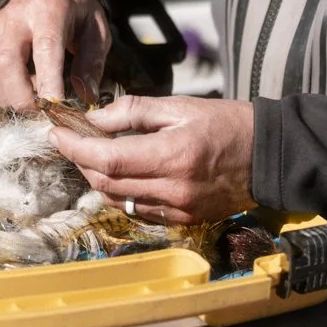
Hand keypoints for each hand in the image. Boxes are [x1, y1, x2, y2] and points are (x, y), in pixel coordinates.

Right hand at [0, 0, 109, 110]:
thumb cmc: (76, 13)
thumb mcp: (96, 30)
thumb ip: (91, 62)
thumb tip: (85, 96)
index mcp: (49, 9)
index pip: (45, 46)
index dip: (48, 80)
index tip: (55, 105)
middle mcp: (15, 16)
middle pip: (6, 62)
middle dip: (22, 96)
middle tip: (41, 111)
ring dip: (6, 96)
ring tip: (28, 100)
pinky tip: (9, 90)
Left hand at [51, 95, 257, 223]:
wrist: (268, 156)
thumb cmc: (227, 123)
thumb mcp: (180, 106)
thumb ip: (133, 111)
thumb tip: (94, 119)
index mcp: (173, 156)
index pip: (107, 158)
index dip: (75, 147)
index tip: (57, 133)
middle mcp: (173, 190)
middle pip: (107, 182)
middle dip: (81, 161)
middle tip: (71, 140)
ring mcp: (178, 210)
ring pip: (118, 201)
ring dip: (97, 179)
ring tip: (92, 155)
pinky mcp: (183, 221)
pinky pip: (138, 211)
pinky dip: (121, 193)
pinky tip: (119, 174)